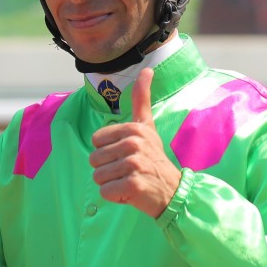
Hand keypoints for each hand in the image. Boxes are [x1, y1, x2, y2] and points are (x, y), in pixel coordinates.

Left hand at [89, 68, 181, 217]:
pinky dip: (115, 196)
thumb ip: (142, 99)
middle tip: (128, 171)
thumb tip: (146, 69)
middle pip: (94, 159)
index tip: (126, 154)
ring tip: (129, 180)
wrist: (172, 190)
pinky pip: (105, 191)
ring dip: (110, 183)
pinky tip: (130, 193)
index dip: (107, 151)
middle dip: (108, 169)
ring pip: (98, 176)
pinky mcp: (133, 185)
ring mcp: (134, 165)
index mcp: (133, 129)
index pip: (95, 141)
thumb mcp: (147, 126)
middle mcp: (134, 144)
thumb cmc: (154, 158)